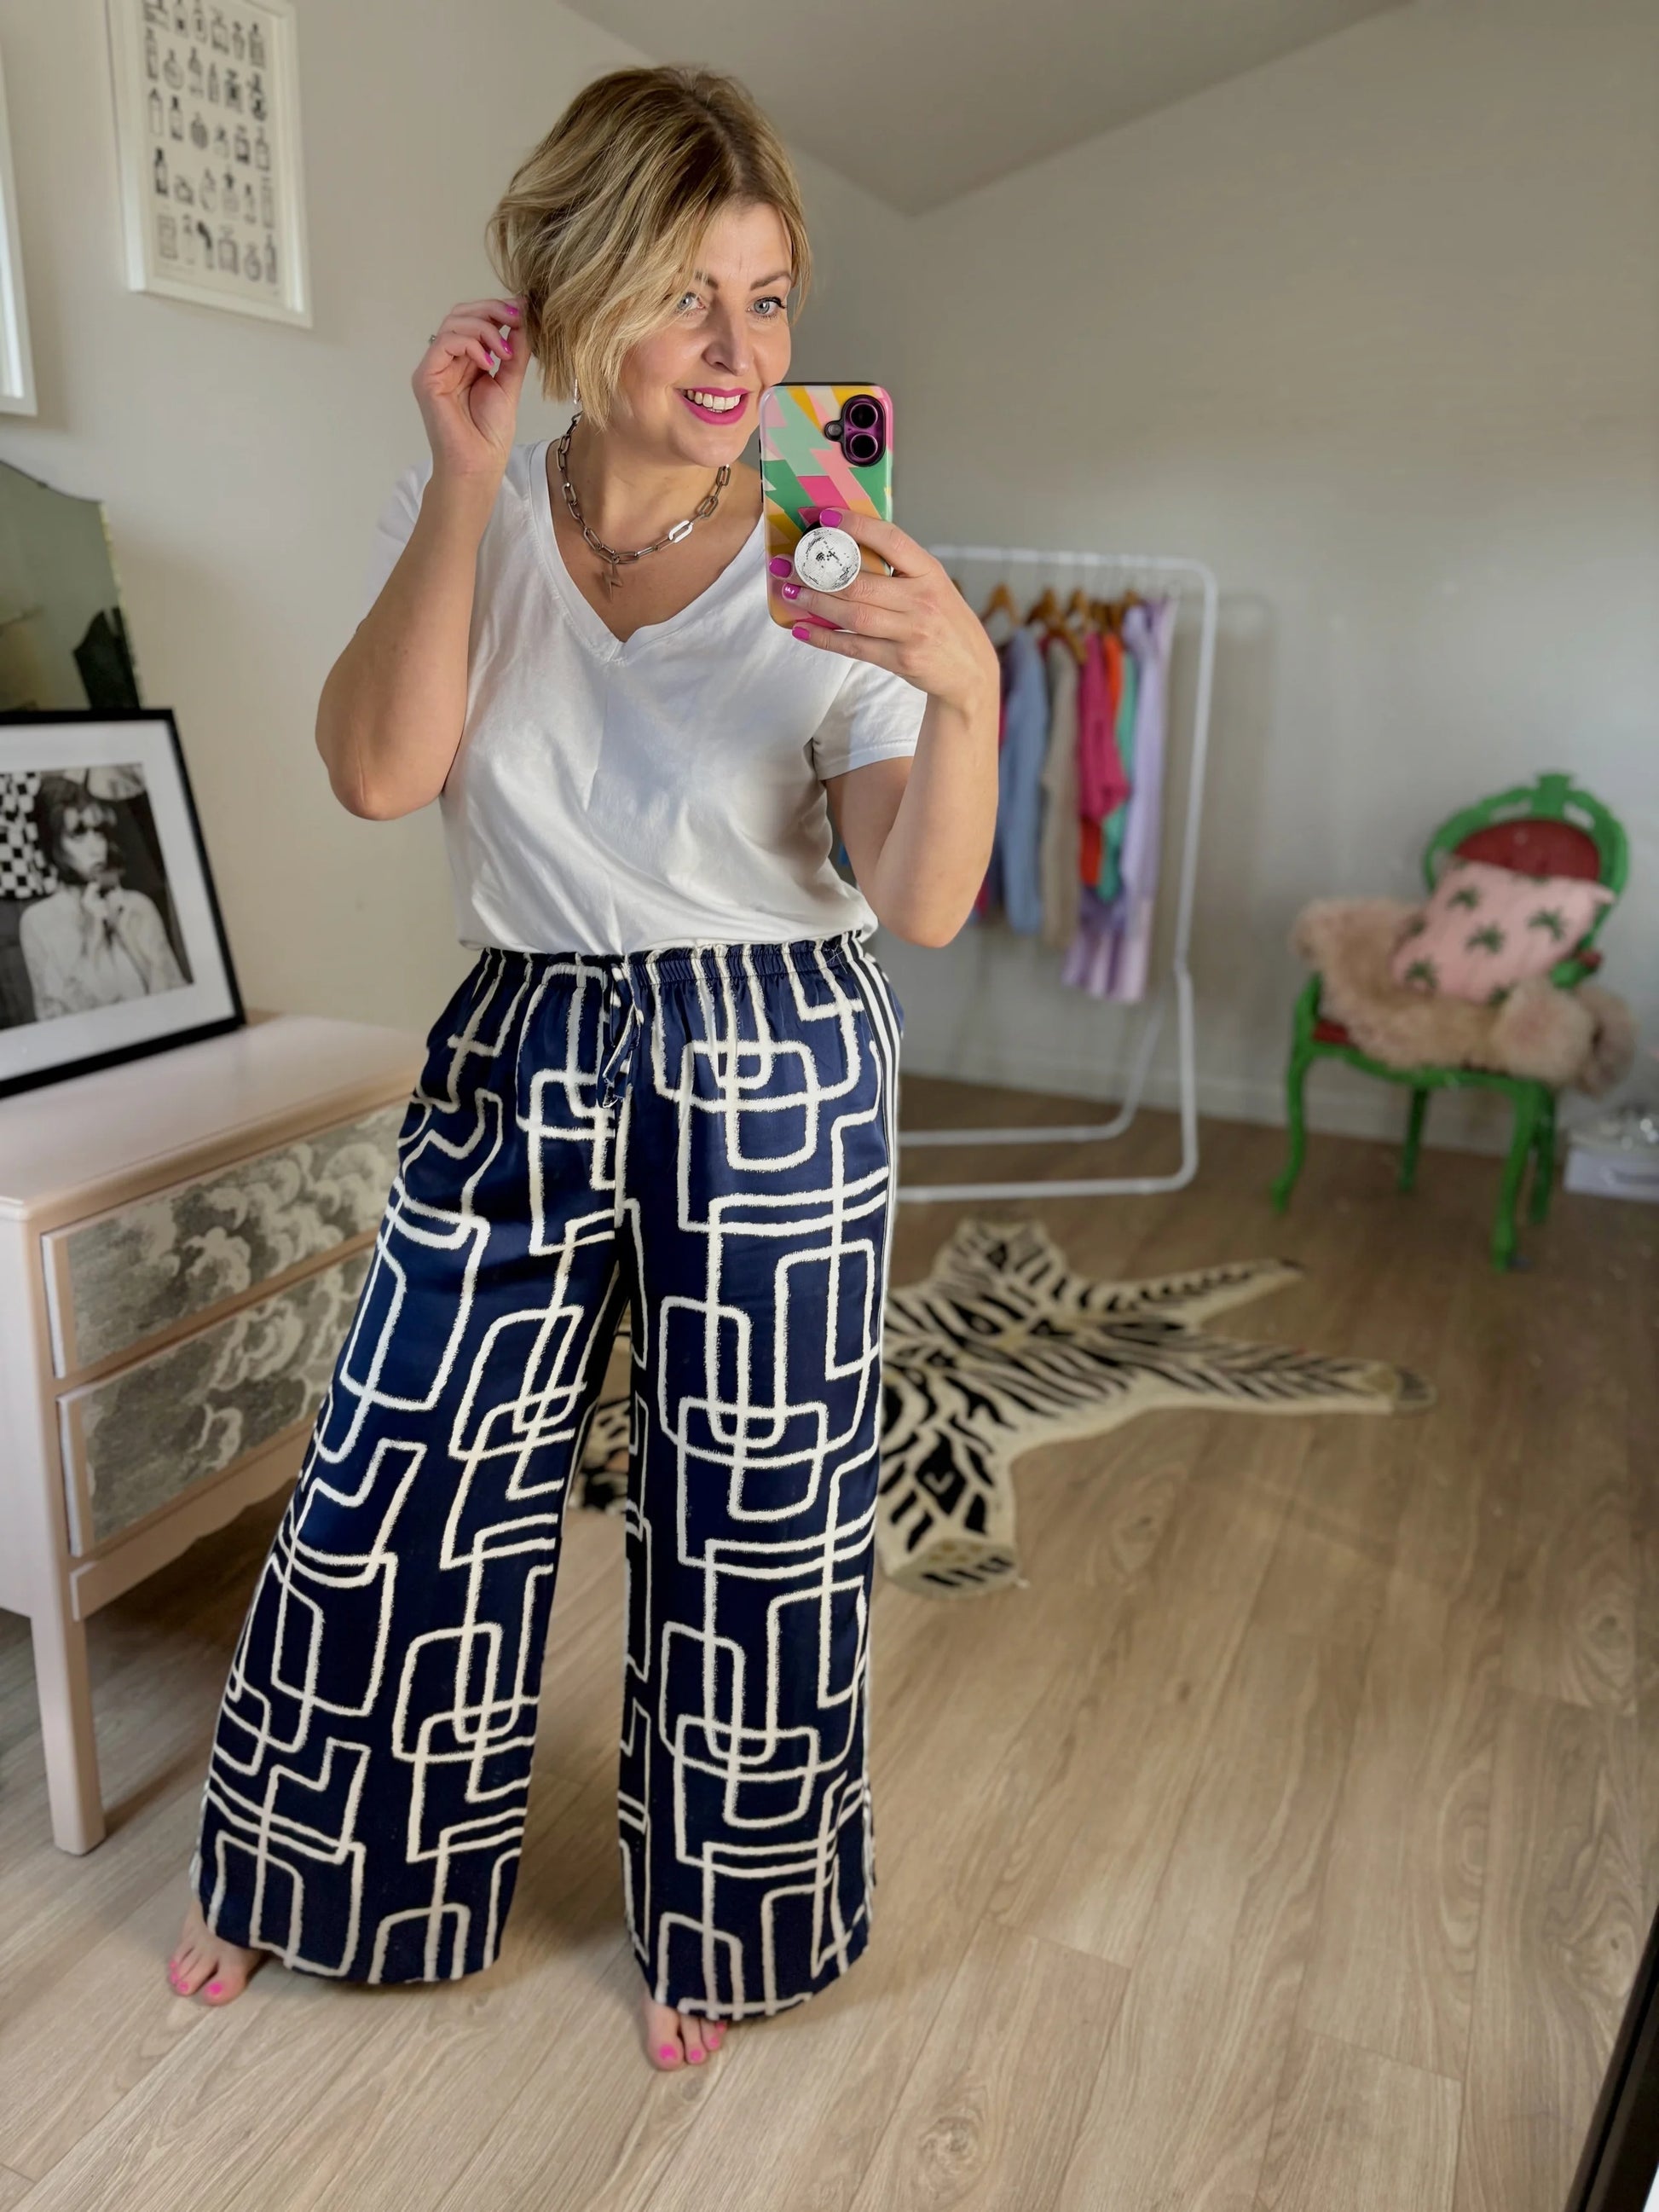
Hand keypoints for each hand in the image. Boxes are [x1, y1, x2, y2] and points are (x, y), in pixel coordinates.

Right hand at [412, 296, 530, 487]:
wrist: (478, 466)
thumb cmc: (490, 434)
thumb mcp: (509, 383)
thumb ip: (514, 352)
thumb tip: (522, 318)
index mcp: (463, 362)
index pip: (473, 321)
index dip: (496, 309)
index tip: (523, 310)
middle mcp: (445, 361)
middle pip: (460, 315)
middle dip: (491, 310)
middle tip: (516, 318)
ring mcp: (433, 368)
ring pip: (453, 323)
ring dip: (484, 328)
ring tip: (504, 351)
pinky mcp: (426, 377)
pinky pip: (445, 343)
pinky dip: (470, 344)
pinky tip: (488, 363)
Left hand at [770, 508, 999, 719]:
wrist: (970, 671)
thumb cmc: (944, 622)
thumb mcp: (933, 586)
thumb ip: (899, 570)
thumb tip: (846, 549)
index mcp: (929, 572)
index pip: (891, 540)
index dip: (856, 527)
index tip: (825, 518)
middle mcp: (922, 600)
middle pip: (861, 582)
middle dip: (818, 573)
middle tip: (788, 565)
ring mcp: (912, 632)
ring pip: (853, 614)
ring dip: (816, 603)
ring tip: (788, 593)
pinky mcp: (901, 660)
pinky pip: (854, 646)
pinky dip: (824, 637)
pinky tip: (802, 628)